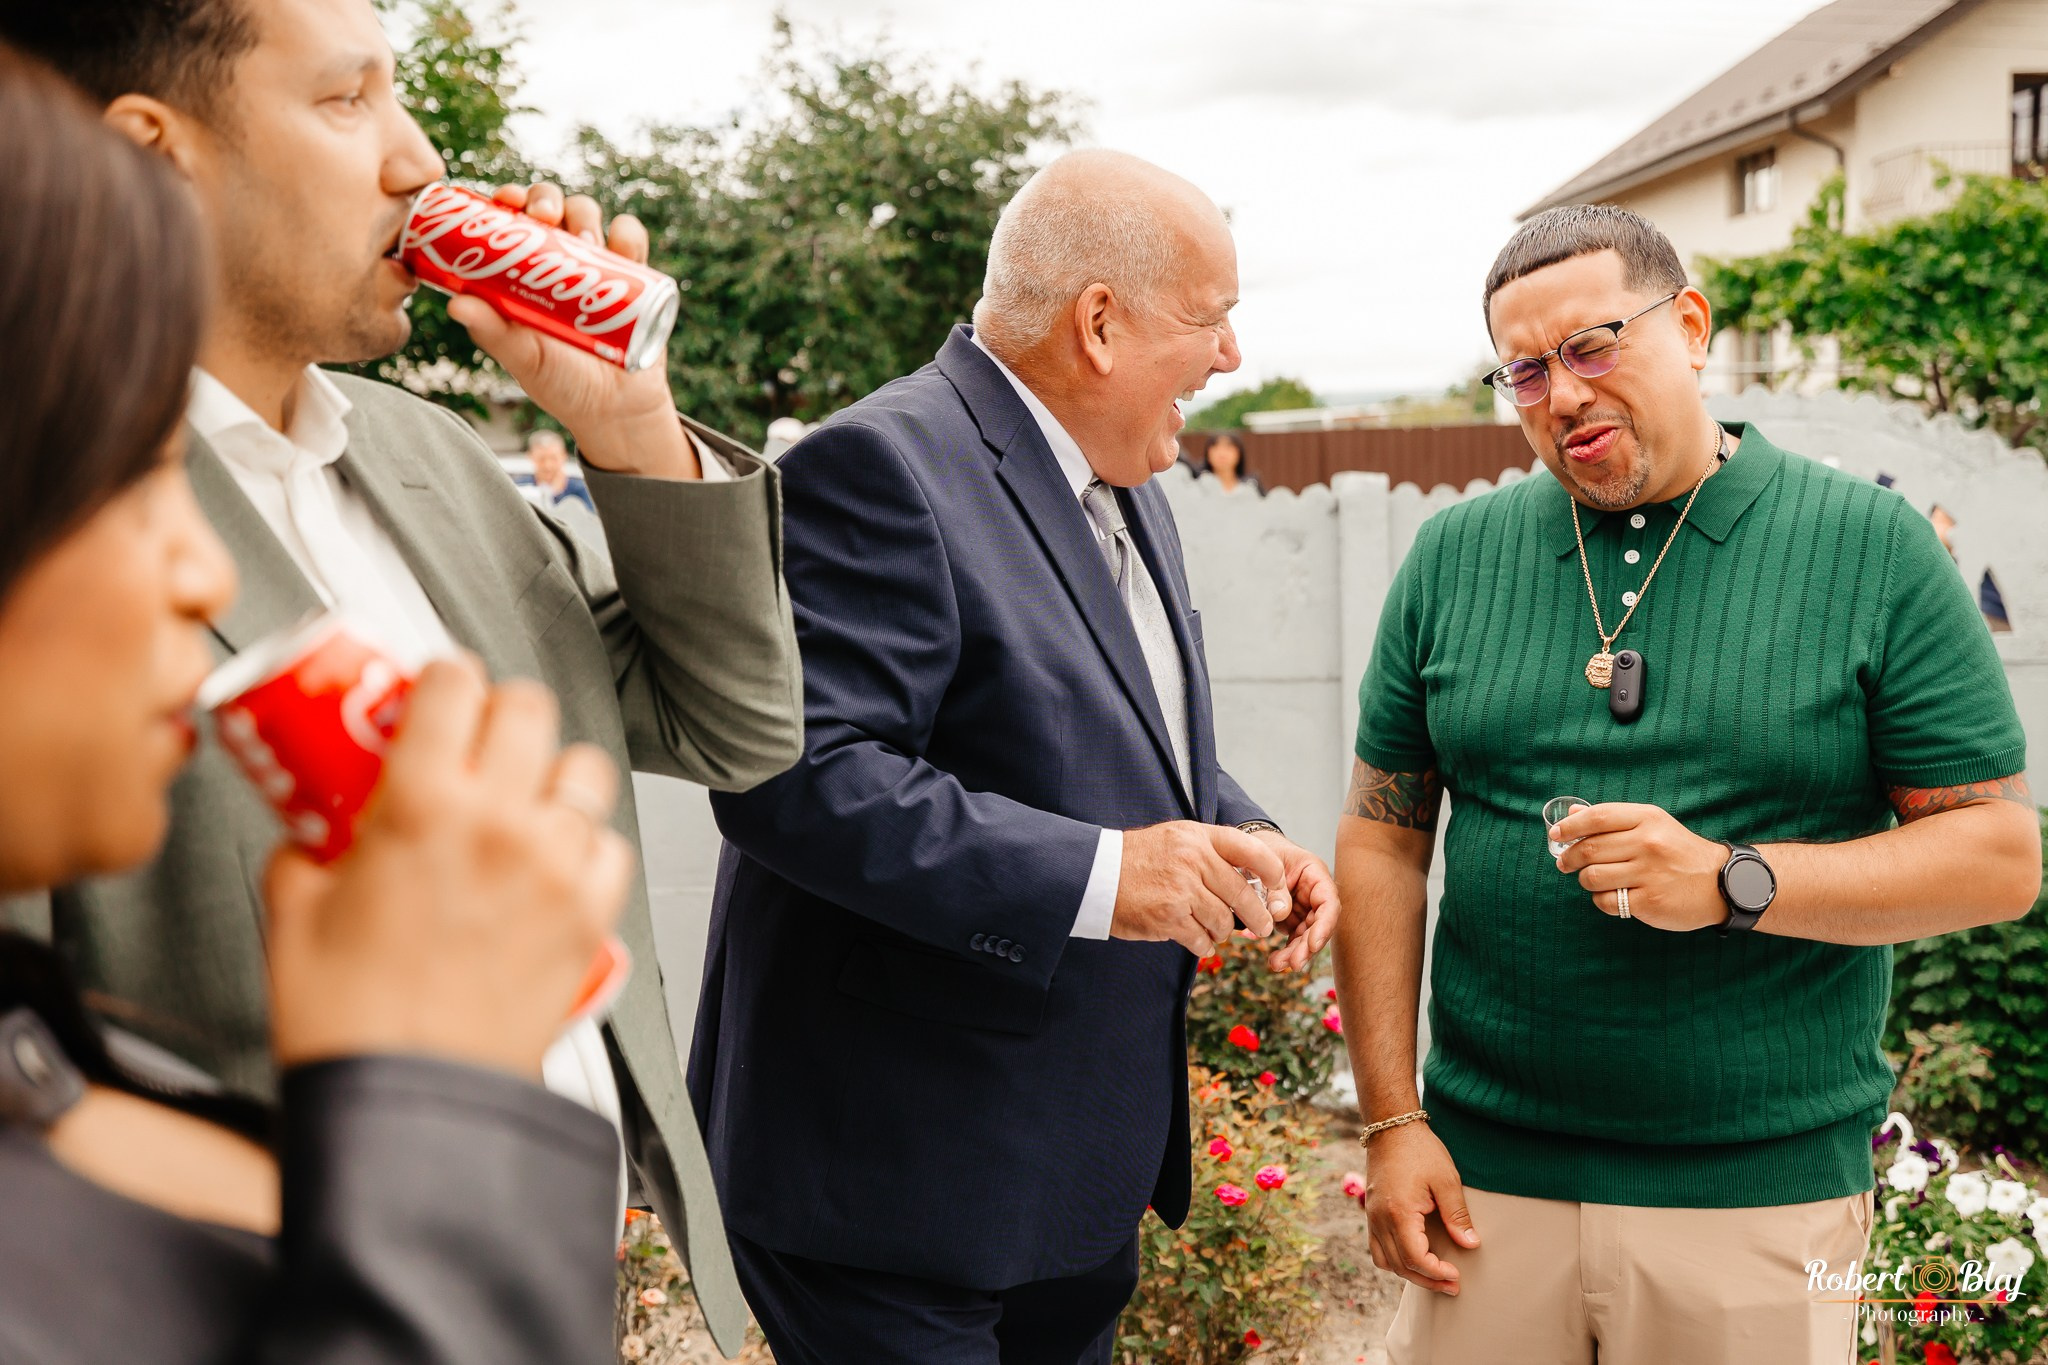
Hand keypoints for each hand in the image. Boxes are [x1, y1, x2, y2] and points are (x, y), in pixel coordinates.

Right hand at [264, 657, 635, 1077]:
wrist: (409, 1104)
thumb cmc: (348, 1023)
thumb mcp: (292, 914)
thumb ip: (303, 851)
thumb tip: (309, 830)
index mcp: (421, 803)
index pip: (455, 682)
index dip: (443, 676)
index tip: (434, 690)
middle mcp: (502, 823)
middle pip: (529, 707)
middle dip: (500, 712)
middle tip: (476, 739)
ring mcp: (555, 867)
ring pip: (584, 771)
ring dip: (551, 774)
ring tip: (521, 799)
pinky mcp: (591, 916)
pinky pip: (612, 847)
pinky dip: (588, 846)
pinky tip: (553, 863)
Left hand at [444, 181, 699, 478]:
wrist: (615, 410)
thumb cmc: (561, 383)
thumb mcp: (524, 358)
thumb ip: (493, 333)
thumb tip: (455, 303)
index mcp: (522, 270)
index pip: (510, 219)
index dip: (507, 199)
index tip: (505, 202)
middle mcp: (557, 258)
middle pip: (548, 206)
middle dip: (544, 198)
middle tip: (543, 216)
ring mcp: (595, 263)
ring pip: (587, 213)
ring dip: (583, 212)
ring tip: (584, 239)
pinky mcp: (634, 275)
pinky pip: (632, 239)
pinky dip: (628, 233)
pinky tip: (621, 246)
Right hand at [1111, 821, 1288, 956]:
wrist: (1096, 875)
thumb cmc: (1138, 859)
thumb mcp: (1177, 839)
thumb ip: (1211, 853)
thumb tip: (1252, 879)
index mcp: (1198, 837)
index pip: (1251, 851)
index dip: (1272, 873)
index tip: (1277, 888)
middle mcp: (1193, 860)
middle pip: (1242, 894)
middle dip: (1258, 917)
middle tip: (1262, 928)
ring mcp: (1181, 890)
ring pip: (1224, 921)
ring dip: (1222, 932)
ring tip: (1211, 929)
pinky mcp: (1168, 918)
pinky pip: (1202, 940)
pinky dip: (1203, 945)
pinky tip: (1196, 940)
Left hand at [1249, 829, 1338, 971]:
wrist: (1245, 852)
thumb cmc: (1258, 851)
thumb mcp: (1264, 862)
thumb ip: (1274, 886)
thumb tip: (1281, 914)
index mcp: (1314, 873)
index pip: (1329, 901)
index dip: (1324, 925)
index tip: (1312, 944)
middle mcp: (1314, 892)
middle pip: (1320, 923)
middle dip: (1308, 946)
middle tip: (1294, 963)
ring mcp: (1304, 907)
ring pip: (1308, 935)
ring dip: (1296, 953)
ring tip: (1277, 964)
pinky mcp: (1293, 918)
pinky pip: (1294, 939)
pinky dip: (1287, 951)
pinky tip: (1276, 963)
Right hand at [1363, 1120, 1479, 1294]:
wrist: (1392, 1127)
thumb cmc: (1421, 1151)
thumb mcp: (1446, 1180)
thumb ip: (1457, 1215)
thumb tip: (1471, 1244)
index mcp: (1399, 1213)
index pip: (1415, 1259)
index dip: (1437, 1273)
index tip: (1456, 1275)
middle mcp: (1380, 1219)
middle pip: (1400, 1265)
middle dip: (1428, 1280)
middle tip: (1452, 1285)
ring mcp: (1372, 1216)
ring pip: (1385, 1261)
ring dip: (1409, 1274)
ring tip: (1434, 1276)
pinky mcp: (1371, 1212)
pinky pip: (1377, 1248)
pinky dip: (1394, 1260)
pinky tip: (1413, 1258)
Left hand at [1550, 802, 1727, 931]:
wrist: (1722, 883)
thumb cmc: (1679, 852)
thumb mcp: (1653, 825)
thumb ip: (1612, 820)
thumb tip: (1571, 814)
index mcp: (1648, 819)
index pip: (1596, 817)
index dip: (1569, 827)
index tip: (1556, 835)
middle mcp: (1648, 843)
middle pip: (1589, 849)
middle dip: (1569, 859)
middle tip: (1565, 864)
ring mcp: (1650, 873)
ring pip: (1593, 877)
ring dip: (1586, 880)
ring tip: (1594, 880)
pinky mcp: (1650, 901)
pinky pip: (1607, 902)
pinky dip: (1602, 900)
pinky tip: (1613, 896)